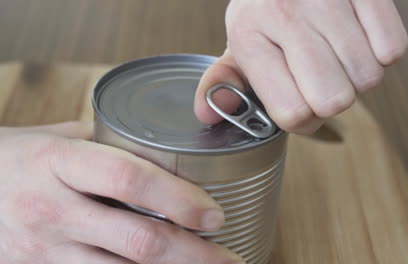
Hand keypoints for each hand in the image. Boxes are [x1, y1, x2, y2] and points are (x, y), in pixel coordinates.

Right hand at [0, 121, 242, 263]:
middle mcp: (52, 209)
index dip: (177, 199)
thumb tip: (159, 150)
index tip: (214, 213)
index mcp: (58, 162)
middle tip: (230, 257)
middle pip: (137, 239)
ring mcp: (45, 249)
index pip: (128, 179)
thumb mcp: (53, 138)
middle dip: (192, 254)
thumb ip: (106, 144)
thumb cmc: (11, 157)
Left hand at [195, 0, 407, 133]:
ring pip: (367, 78)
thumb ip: (223, 82)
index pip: (292, 113)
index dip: (303, 121)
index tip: (302, 106)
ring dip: (357, 77)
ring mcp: (327, 0)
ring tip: (337, 55)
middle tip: (322, 81)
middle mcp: (284, 14)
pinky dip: (381, 53)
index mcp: (248, 35)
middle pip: (334, 101)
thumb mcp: (240, 43)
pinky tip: (358, 39)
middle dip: (332, 102)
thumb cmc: (268, 9)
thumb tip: (207, 114)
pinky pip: (393, 48)